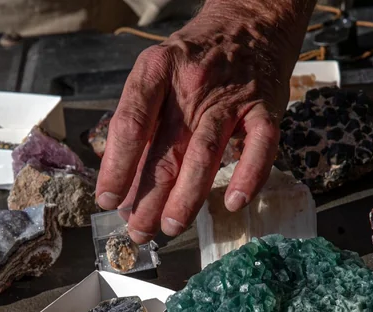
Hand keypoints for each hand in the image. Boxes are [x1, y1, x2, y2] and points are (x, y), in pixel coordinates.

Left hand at [95, 0, 315, 242]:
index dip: (116, 166)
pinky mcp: (265, 106)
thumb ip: (143, 122)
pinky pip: (260, 146)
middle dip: (148, 196)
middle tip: (138, 231)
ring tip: (171, 226)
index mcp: (157, 70)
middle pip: (165, 148)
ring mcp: (231, 96)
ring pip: (205, 151)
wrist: (252, 20)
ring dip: (187, 195)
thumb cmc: (198, 58)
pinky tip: (233, 203)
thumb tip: (125, 182)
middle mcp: (192, 83)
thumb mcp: (159, 74)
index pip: (131, 124)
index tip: (107, 200)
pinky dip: (248, 176)